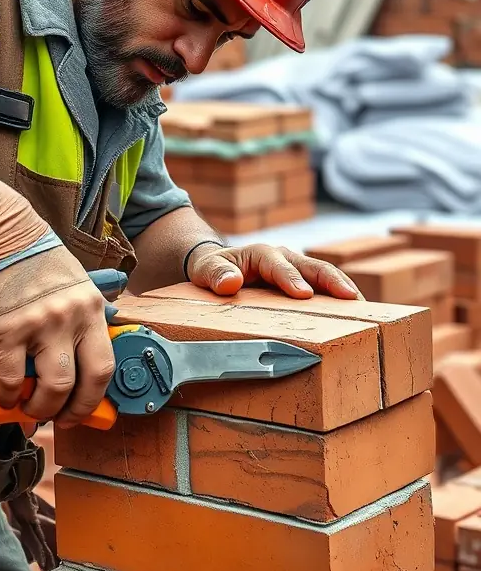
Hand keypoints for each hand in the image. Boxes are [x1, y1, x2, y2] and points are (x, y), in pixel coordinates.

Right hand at [0, 245, 115, 428]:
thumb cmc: (31, 256)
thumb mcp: (73, 282)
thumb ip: (81, 316)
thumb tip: (80, 356)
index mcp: (93, 306)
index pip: (106, 365)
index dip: (96, 397)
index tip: (85, 409)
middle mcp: (73, 316)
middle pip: (85, 382)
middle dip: (72, 410)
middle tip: (59, 417)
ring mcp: (42, 322)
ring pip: (52, 387)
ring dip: (40, 408)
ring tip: (29, 407)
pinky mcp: (8, 326)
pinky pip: (10, 376)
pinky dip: (7, 394)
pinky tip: (4, 394)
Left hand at [186, 242, 362, 299]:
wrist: (218, 269)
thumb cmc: (212, 270)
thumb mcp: (205, 270)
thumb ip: (215, 275)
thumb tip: (229, 283)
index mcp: (262, 253)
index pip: (278, 265)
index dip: (291, 278)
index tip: (303, 294)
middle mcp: (285, 258)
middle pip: (313, 267)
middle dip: (333, 281)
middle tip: (351, 299)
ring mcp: (298, 270)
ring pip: (325, 276)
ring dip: (344, 290)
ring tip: (365, 309)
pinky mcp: (304, 283)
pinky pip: (325, 289)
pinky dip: (340, 300)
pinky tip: (356, 316)